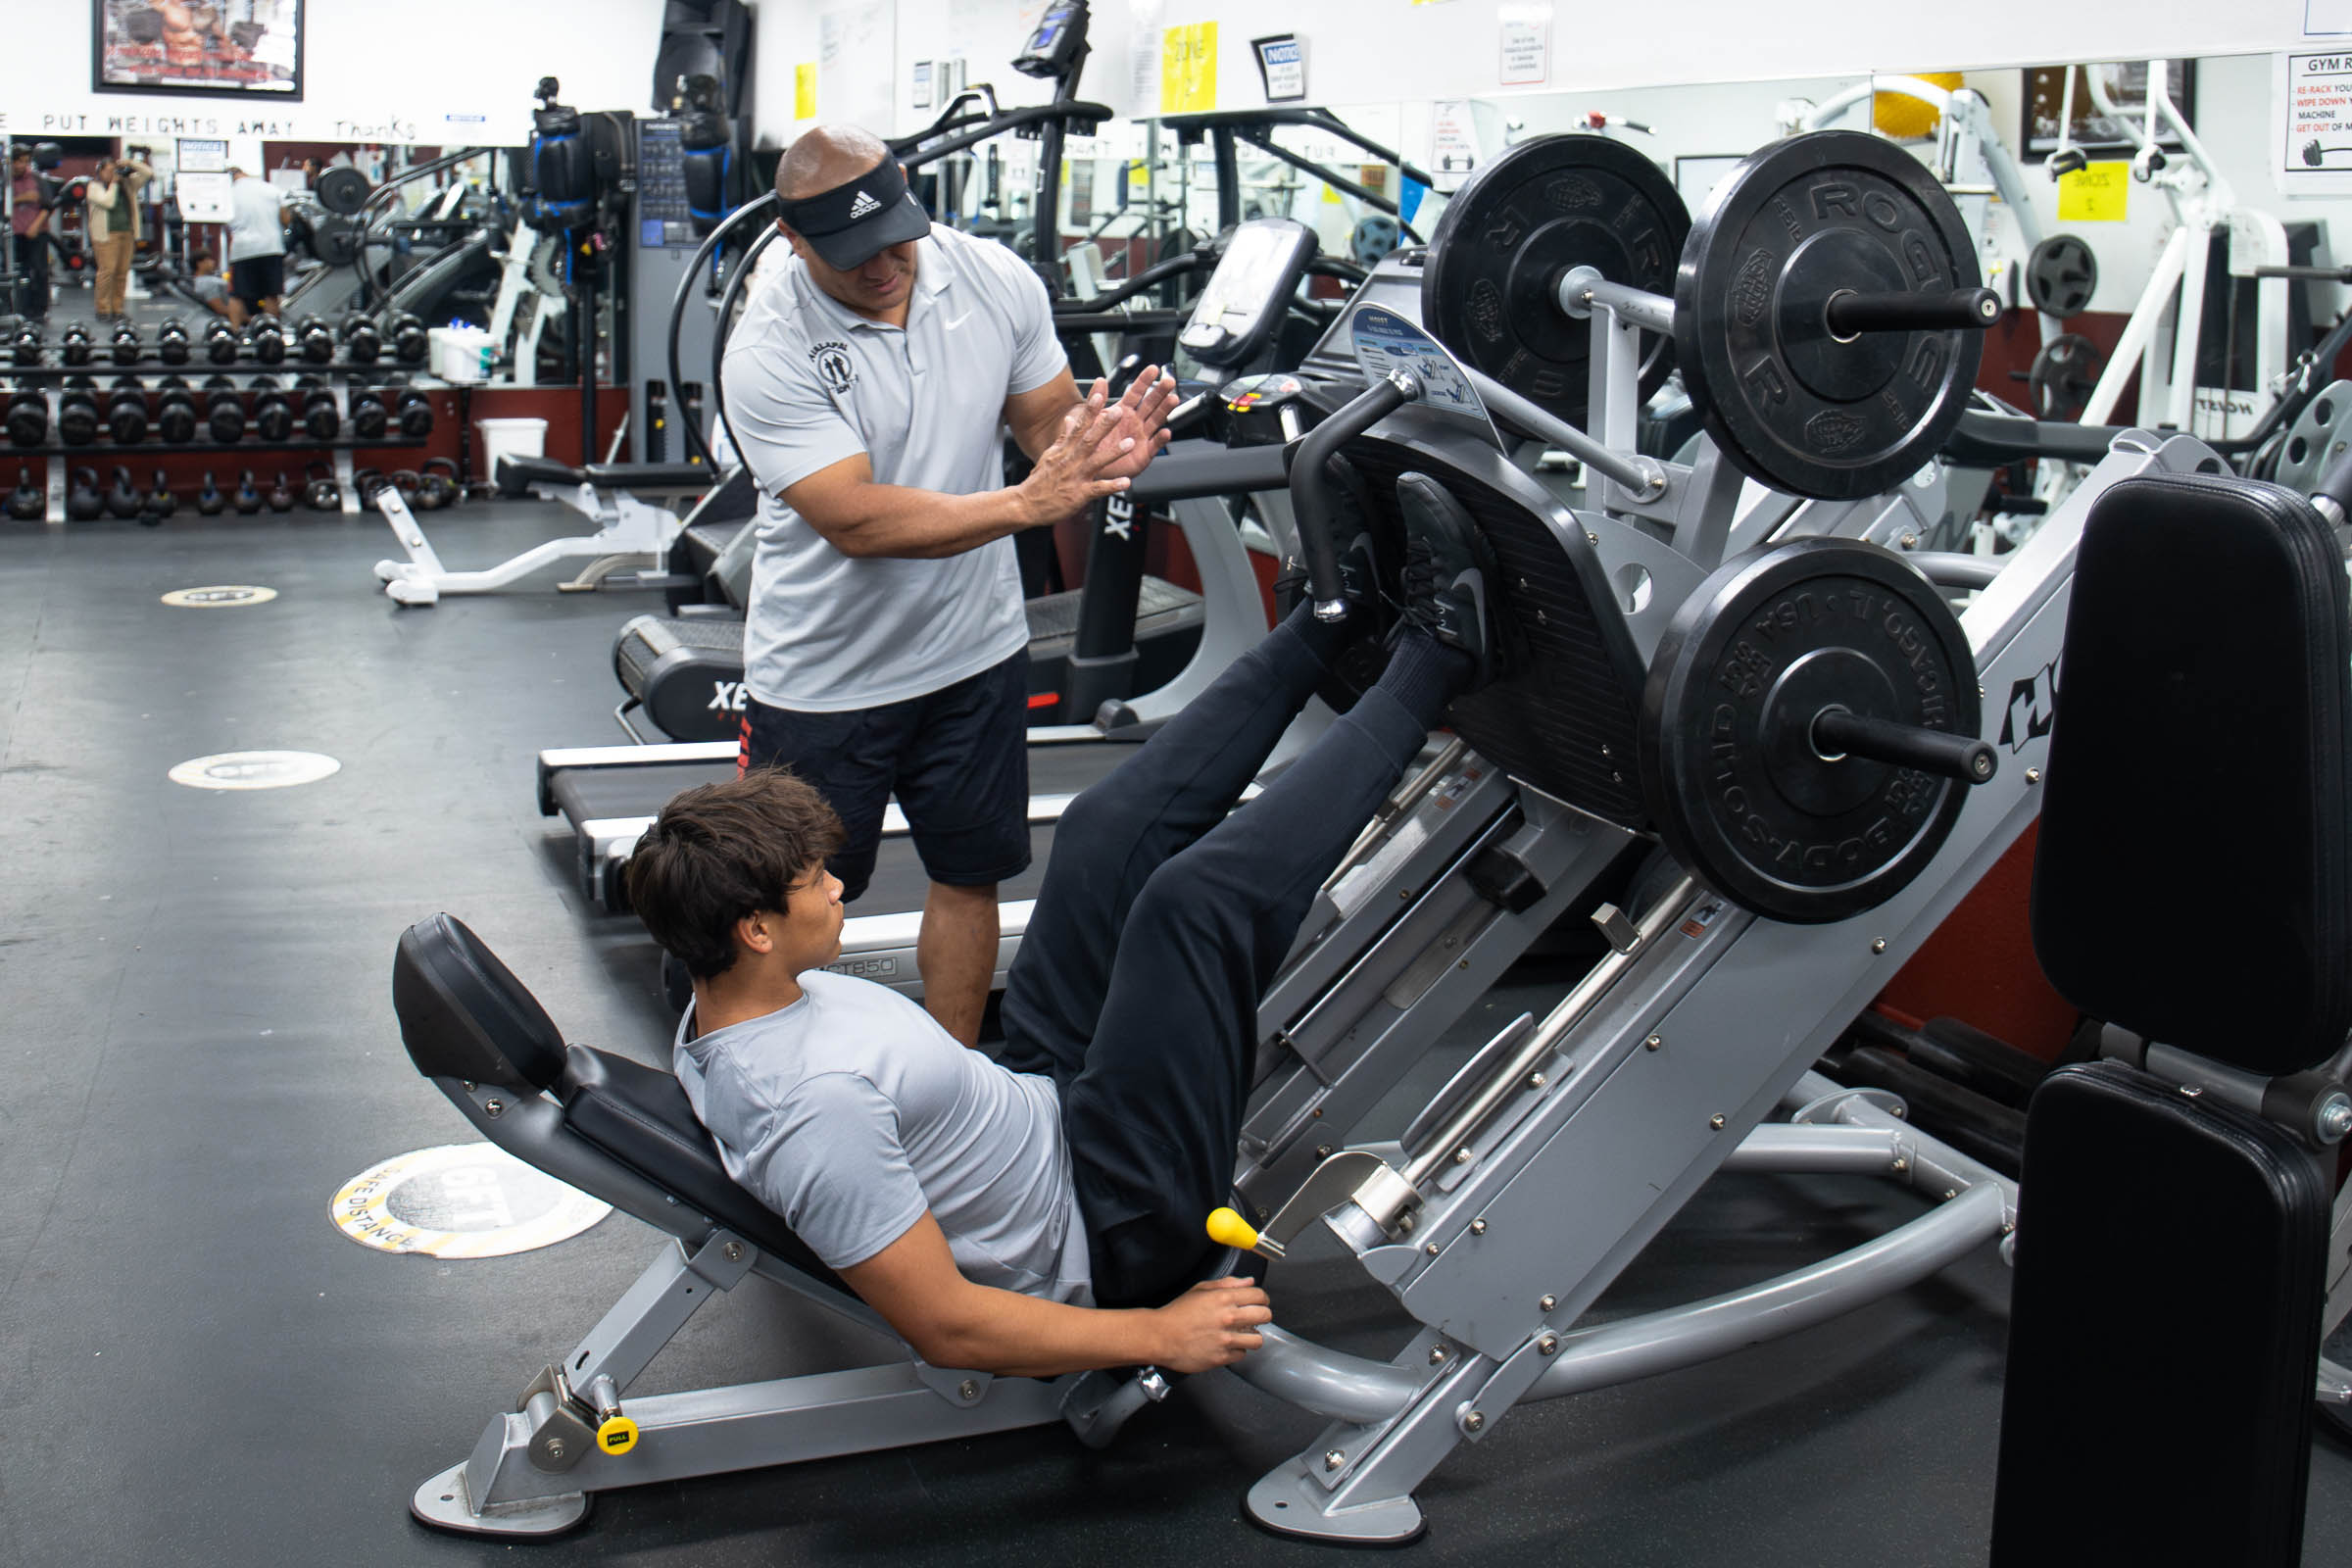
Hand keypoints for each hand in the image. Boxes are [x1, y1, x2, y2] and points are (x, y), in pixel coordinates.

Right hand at [1016, 379, 1139, 523]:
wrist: (1026, 504)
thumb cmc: (1040, 480)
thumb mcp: (1050, 454)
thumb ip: (1063, 437)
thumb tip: (1069, 419)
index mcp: (1065, 449)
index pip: (1079, 425)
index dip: (1089, 410)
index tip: (1099, 394)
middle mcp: (1071, 460)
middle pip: (1089, 439)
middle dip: (1104, 425)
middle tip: (1118, 411)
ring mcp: (1075, 477)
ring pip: (1096, 462)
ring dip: (1113, 452)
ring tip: (1130, 443)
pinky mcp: (1079, 495)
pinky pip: (1098, 489)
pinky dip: (1111, 486)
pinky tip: (1126, 482)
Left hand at [1092, 365, 1179, 482]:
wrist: (1090, 468)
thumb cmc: (1091, 443)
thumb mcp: (1092, 418)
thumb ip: (1097, 400)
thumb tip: (1100, 380)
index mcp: (1123, 411)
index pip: (1136, 392)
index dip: (1144, 381)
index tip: (1153, 369)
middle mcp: (1135, 422)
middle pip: (1150, 404)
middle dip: (1160, 392)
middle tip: (1169, 381)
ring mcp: (1141, 436)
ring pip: (1156, 420)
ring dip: (1165, 410)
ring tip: (1173, 399)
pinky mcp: (1145, 453)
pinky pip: (1155, 444)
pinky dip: (1161, 439)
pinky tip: (1165, 432)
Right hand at [1151, 1276, 1271, 1373]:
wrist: (1160, 1336)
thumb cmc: (1177, 1313)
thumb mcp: (1200, 1290)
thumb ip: (1227, 1284)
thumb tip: (1248, 1282)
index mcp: (1223, 1298)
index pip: (1259, 1295)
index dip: (1262, 1298)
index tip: (1259, 1301)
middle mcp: (1228, 1318)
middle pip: (1265, 1315)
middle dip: (1262, 1315)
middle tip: (1254, 1317)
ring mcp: (1226, 1339)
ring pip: (1258, 1339)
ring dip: (1251, 1336)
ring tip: (1242, 1334)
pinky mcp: (1221, 1357)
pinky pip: (1241, 1354)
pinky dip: (1237, 1351)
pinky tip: (1227, 1345)